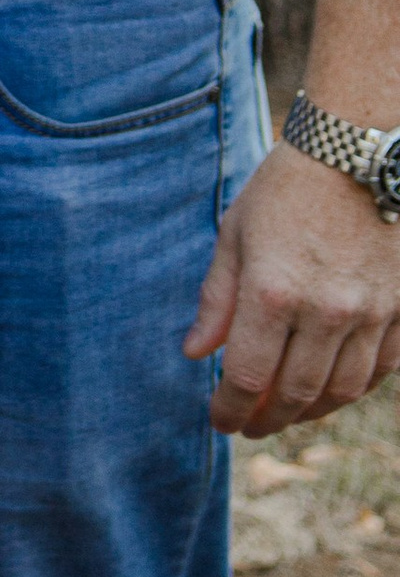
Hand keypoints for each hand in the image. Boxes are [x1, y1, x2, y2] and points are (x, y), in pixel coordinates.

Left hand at [187, 140, 399, 432]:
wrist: (360, 150)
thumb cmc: (287, 187)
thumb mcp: (236, 234)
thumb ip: (217, 299)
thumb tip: (196, 352)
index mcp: (272, 292)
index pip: (248, 377)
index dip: (230, 409)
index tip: (220, 421)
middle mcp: (324, 310)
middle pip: (295, 393)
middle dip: (268, 418)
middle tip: (252, 426)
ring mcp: (371, 312)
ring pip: (342, 389)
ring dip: (311, 410)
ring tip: (289, 412)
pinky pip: (382, 368)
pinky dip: (355, 387)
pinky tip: (335, 388)